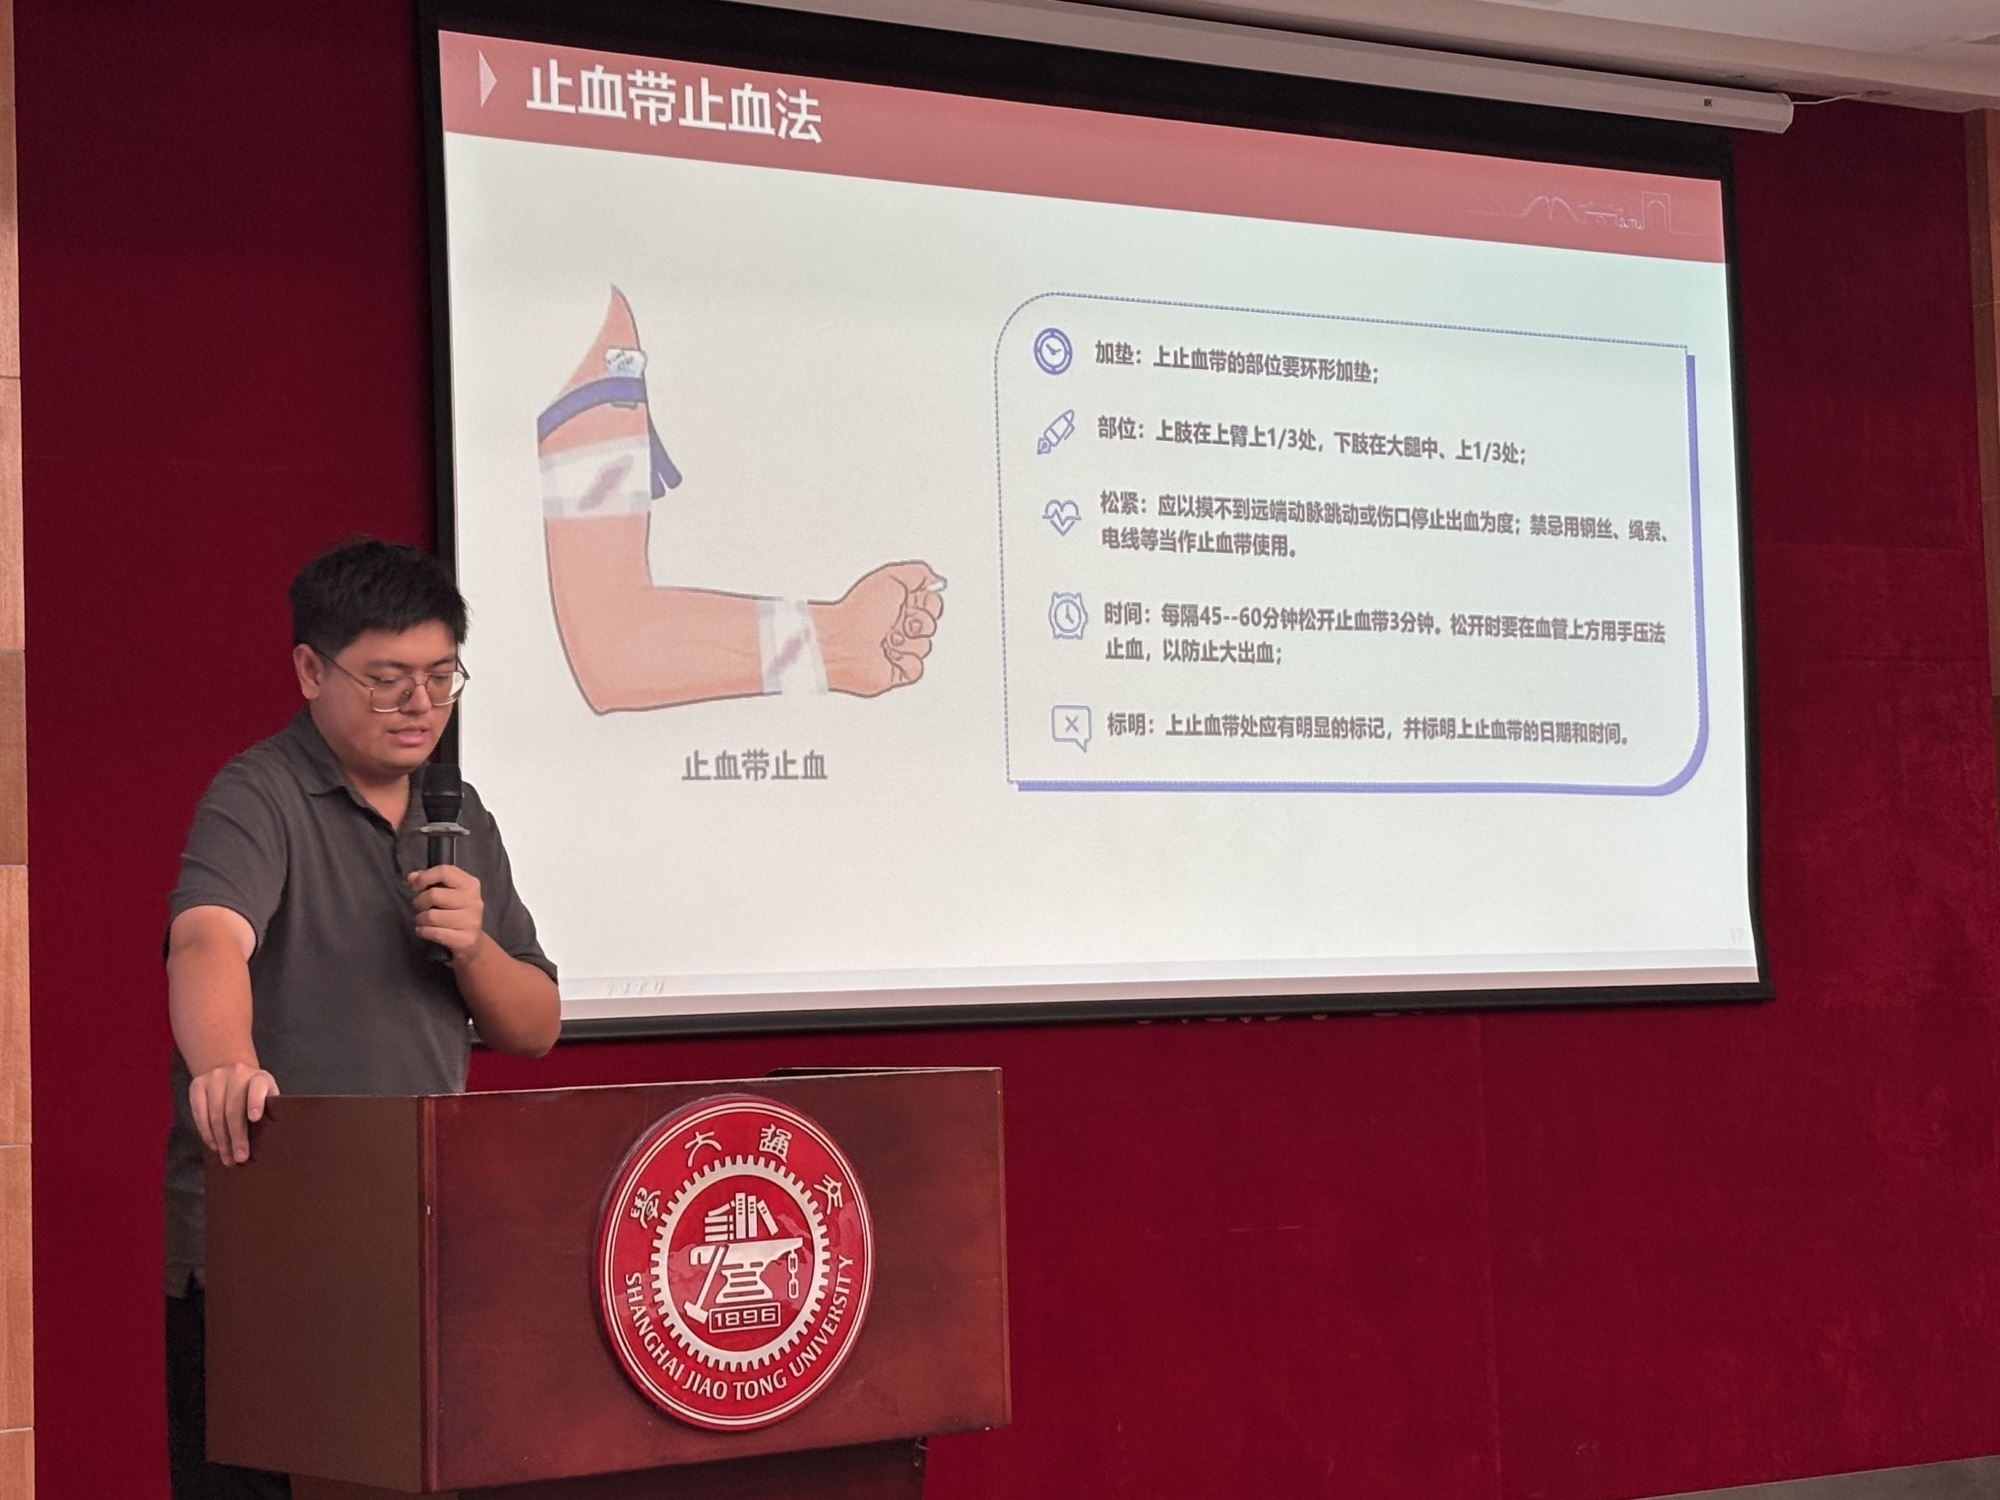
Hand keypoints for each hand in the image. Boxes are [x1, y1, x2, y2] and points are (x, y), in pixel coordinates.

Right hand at [189, 1063, 278, 1165]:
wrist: (229, 1067)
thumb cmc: (253, 1091)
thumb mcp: (266, 1093)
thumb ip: (269, 1109)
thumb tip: (272, 1140)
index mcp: (259, 1077)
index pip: (257, 1088)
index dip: (255, 1102)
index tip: (255, 1118)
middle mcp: (237, 1074)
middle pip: (233, 1109)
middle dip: (236, 1137)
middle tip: (240, 1158)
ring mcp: (215, 1078)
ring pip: (215, 1114)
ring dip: (221, 1141)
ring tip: (227, 1158)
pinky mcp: (198, 1085)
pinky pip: (199, 1114)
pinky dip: (207, 1133)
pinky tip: (214, 1146)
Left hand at [408, 865, 487, 964]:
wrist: (472, 943)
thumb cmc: (456, 914)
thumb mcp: (447, 894)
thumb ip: (429, 881)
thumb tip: (412, 877)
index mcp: (470, 884)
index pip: (445, 871)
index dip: (425, 877)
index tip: (416, 887)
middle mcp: (473, 901)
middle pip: (434, 895)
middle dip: (419, 902)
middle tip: (420, 908)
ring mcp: (471, 921)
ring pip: (431, 916)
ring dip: (420, 919)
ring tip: (423, 921)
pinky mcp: (466, 939)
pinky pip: (435, 933)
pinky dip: (423, 932)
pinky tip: (424, 931)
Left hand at [810, 561, 944, 696]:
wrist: (841, 643)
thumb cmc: (858, 612)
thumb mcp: (891, 577)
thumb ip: (918, 573)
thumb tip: (936, 580)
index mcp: (897, 602)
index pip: (931, 602)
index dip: (926, 602)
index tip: (911, 601)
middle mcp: (898, 625)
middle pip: (931, 624)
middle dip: (919, 621)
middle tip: (899, 621)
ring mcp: (898, 648)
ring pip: (925, 646)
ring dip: (908, 642)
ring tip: (887, 639)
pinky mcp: (897, 670)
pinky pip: (917, 668)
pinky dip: (905, 661)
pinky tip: (889, 654)